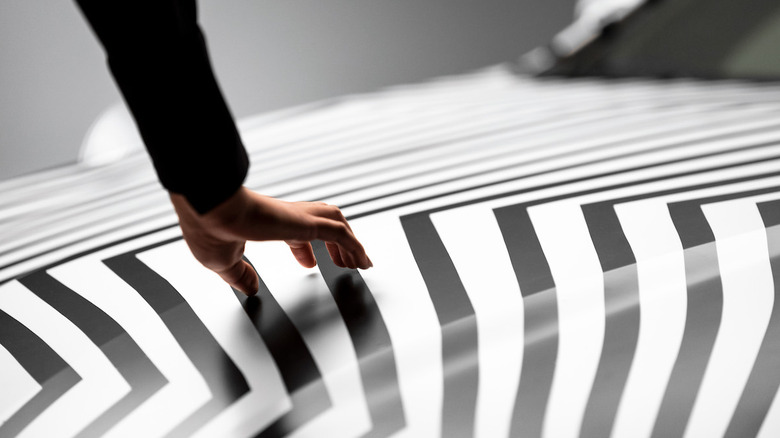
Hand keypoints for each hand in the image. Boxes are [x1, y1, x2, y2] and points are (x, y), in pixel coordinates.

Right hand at [169, 186, 371, 295]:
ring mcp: (299, 217)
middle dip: (337, 244)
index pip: (296, 232)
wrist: (210, 208)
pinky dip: (355, 246)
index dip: (305, 249)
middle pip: (323, 224)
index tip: (310, 262)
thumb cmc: (209, 227)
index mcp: (267, 222)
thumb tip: (251, 288)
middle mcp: (286, 216)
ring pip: (337, 223)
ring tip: (360, 263)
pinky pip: (341, 234)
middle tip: (346, 262)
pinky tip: (362, 260)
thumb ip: (239, 275)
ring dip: (351, 243)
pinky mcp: (306, 222)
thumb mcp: (224, 262)